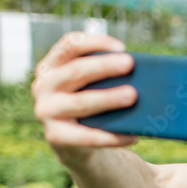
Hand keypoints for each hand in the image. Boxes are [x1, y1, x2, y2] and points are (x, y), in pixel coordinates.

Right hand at [31, 32, 137, 149]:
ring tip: (132, 95)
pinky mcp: (55, 136)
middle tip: (129, 64)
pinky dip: (112, 136)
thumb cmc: (91, 106)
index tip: (121, 47)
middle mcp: (44, 86)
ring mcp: (47, 111)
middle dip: (103, 66)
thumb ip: (105, 76)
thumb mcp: (91, 86)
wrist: (75, 145)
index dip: (94, 42)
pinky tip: (133, 136)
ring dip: (108, 98)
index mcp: (52, 66)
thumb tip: (142, 73)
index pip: (70, 45)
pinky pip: (87, 136)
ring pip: (80, 102)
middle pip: (75, 71)